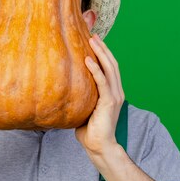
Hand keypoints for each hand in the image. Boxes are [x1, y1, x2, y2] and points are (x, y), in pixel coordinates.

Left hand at [75, 33, 125, 155]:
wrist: (99, 146)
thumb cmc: (89, 131)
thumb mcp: (84, 109)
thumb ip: (80, 98)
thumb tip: (63, 89)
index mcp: (112, 93)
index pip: (110, 68)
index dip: (103, 53)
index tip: (93, 41)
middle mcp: (116, 92)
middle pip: (112, 64)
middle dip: (103, 48)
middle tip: (92, 33)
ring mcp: (114, 96)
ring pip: (110, 69)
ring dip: (101, 53)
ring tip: (92, 40)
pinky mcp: (109, 102)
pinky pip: (103, 82)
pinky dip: (96, 70)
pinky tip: (88, 60)